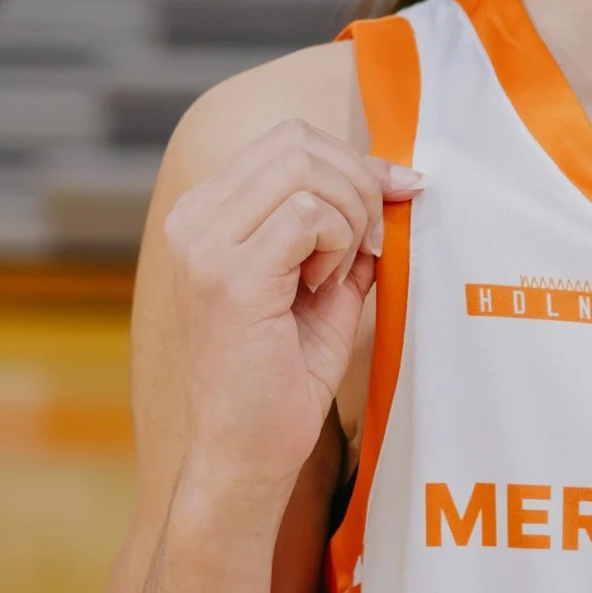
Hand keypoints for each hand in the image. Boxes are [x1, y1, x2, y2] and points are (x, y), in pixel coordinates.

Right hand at [159, 121, 419, 507]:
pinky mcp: (228, 279)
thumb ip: (348, 232)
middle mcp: (192, 221)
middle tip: (365, 247)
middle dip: (357, 184)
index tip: (395, 196)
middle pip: (297, 142)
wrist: (246, 453)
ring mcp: (204, 246)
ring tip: (338, 273)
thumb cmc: (282, 377)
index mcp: (205, 214)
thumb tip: (399, 180)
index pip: (288, 140)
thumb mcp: (324, 287)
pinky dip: (338, 244)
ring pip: (304, 170)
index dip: (353, 161)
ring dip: (348, 216)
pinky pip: (308, 215)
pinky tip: (324, 287)